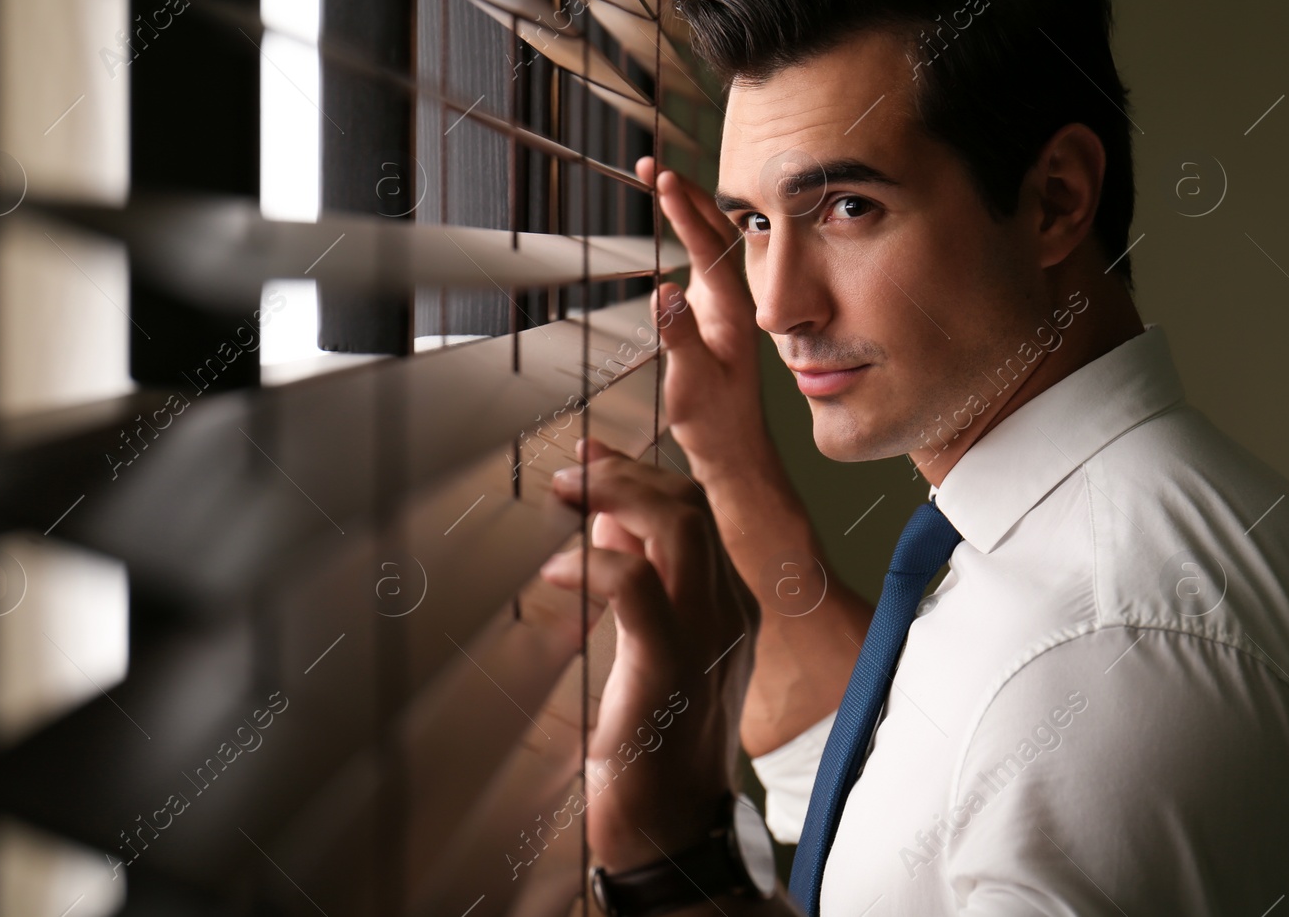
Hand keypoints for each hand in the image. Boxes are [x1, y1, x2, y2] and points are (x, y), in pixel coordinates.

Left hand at [543, 439, 760, 870]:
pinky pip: (638, 586)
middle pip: (691, 505)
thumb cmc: (654, 746)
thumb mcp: (650, 649)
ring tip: (566, 497)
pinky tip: (557, 573)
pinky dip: (594, 564)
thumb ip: (641, 582)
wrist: (672, 832)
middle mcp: (730, 612)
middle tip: (570, 473)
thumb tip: (611, 520)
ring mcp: (708, 637)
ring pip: (679, 527)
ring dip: (615, 497)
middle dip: (626, 473)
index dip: (641, 473)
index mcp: (729, 606)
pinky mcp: (671, 667)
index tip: (591, 455)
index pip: (696, 511)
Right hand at [637, 157, 768, 472]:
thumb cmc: (715, 420)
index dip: (684, 209)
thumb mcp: (691, 381)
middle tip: (651, 165)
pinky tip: (674, 223)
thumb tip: (663, 290)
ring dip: (685, 207)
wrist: (734, 449)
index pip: (707, 245)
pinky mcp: (712, 314)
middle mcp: (731, 300)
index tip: (662, 178)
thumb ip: (679, 336)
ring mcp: (722, 304)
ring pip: (707, 241)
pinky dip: (686, 231)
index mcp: (731, 309)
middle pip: (712, 231)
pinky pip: (701, 259)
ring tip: (659, 180)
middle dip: (684, 193)